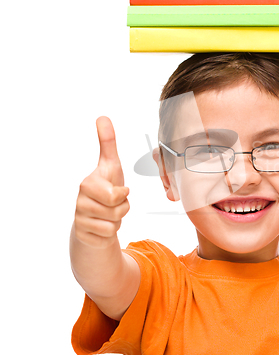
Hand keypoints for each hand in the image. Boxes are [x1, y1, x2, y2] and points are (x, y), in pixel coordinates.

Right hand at [73, 117, 129, 247]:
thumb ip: (108, 142)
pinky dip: (110, 233)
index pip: (114, 196)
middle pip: (117, 212)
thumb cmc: (106, 186)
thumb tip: (102, 117)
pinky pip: (107, 237)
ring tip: (109, 213)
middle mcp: (80, 202)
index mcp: (87, 184)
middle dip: (122, 209)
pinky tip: (102, 225)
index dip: (122, 196)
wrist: (95, 213)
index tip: (119, 191)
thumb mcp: (111, 164)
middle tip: (115, 203)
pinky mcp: (82, 236)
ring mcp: (79, 220)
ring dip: (117, 220)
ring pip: (113, 226)